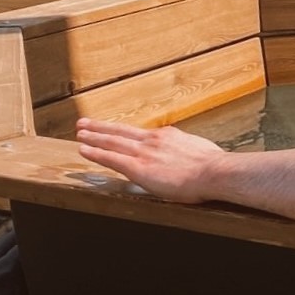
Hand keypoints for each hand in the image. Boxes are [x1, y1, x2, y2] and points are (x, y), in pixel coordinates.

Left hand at [76, 118, 224, 203]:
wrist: (215, 171)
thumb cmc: (213, 166)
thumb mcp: (199, 150)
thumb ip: (187, 150)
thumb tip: (189, 155)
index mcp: (168, 136)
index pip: (140, 134)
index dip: (123, 132)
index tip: (113, 129)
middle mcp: (153, 140)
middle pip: (121, 132)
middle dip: (101, 127)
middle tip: (84, 123)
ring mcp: (144, 153)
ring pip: (112, 141)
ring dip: (93, 136)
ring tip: (80, 132)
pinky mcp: (139, 168)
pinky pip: (111, 158)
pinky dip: (96, 153)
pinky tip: (84, 150)